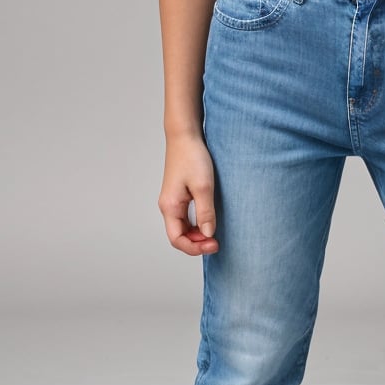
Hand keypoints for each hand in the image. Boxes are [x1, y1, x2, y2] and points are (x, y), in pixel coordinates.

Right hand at [158, 134, 219, 255]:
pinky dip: (197, 223)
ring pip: (183, 227)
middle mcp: (168, 206)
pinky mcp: (179, 194)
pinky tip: (209, 221)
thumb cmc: (192, 157)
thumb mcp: (203, 186)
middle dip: (197, 243)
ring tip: (214, 234)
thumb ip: (205, 212)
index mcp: (170, 206)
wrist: (185, 136)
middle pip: (179, 235)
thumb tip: (208, 235)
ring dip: (197, 234)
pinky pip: (186, 217)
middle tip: (216, 242)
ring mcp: (173, 200)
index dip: (194, 248)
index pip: (177, 239)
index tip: (213, 245)